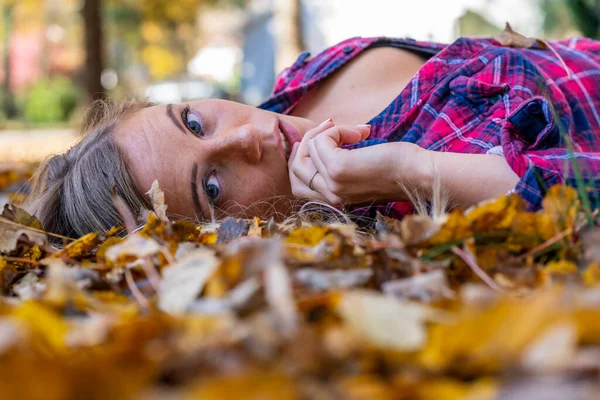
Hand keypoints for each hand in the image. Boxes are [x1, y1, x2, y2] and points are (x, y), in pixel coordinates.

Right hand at [288, 119, 425, 205]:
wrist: (419, 175)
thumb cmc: (396, 170)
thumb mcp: (359, 171)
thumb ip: (336, 165)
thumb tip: (319, 135)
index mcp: (333, 201)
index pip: (297, 184)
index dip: (304, 157)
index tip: (324, 138)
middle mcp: (329, 197)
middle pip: (296, 167)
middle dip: (309, 141)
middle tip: (331, 127)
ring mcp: (332, 185)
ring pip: (307, 150)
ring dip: (327, 132)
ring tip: (354, 131)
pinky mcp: (338, 169)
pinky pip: (322, 141)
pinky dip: (338, 130)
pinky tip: (362, 133)